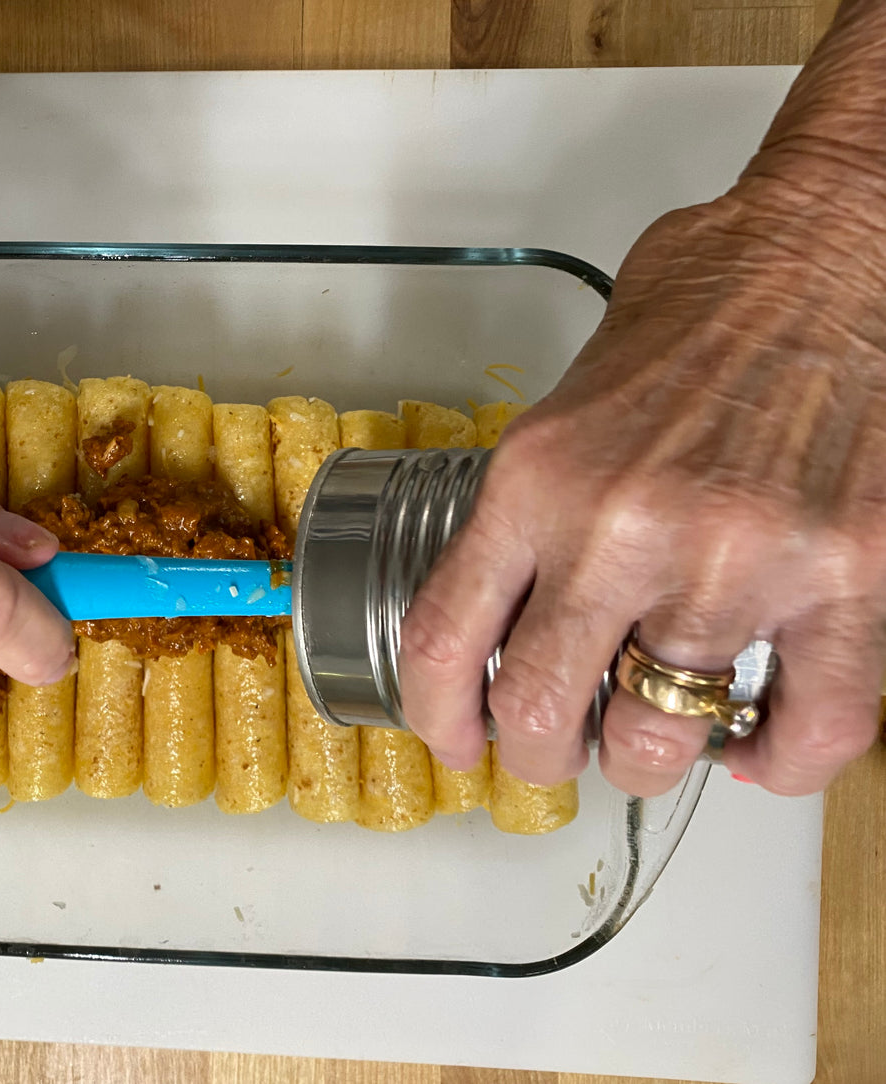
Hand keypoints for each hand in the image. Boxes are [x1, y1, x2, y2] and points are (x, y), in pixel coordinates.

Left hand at [397, 193, 885, 796]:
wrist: (833, 248)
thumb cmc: (708, 302)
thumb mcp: (570, 398)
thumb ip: (534, 503)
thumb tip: (509, 596)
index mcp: (536, 480)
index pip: (446, 637)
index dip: (440, 713)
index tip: (456, 735)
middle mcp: (622, 529)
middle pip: (542, 710)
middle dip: (538, 754)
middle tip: (551, 750)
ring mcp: (735, 560)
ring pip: (662, 734)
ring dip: (646, 761)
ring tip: (648, 743)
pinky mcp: (846, 575)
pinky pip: (812, 724)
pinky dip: (778, 760)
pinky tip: (754, 751)